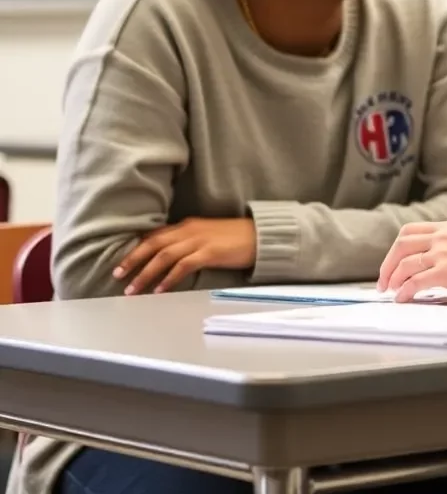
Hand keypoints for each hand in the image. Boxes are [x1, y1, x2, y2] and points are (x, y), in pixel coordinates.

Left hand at [113, 217, 256, 294]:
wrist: (261, 235)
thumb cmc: (235, 237)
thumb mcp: (207, 235)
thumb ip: (188, 242)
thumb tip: (169, 256)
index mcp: (188, 225)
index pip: (156, 235)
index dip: (137, 248)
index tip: (122, 262)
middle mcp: (190, 230)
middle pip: (154, 243)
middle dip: (133, 259)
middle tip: (116, 274)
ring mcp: (199, 240)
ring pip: (164, 255)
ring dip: (145, 273)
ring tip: (132, 289)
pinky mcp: (210, 252)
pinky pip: (183, 266)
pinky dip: (168, 278)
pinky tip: (160, 290)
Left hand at [377, 173, 446, 302]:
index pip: (411, 232)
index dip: (398, 247)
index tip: (394, 261)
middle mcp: (442, 238)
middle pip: (402, 246)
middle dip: (388, 263)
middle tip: (385, 280)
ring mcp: (442, 255)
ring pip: (405, 264)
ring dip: (394, 279)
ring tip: (392, 291)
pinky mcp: (446, 273)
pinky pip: (416, 282)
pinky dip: (405, 291)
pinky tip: (403, 298)